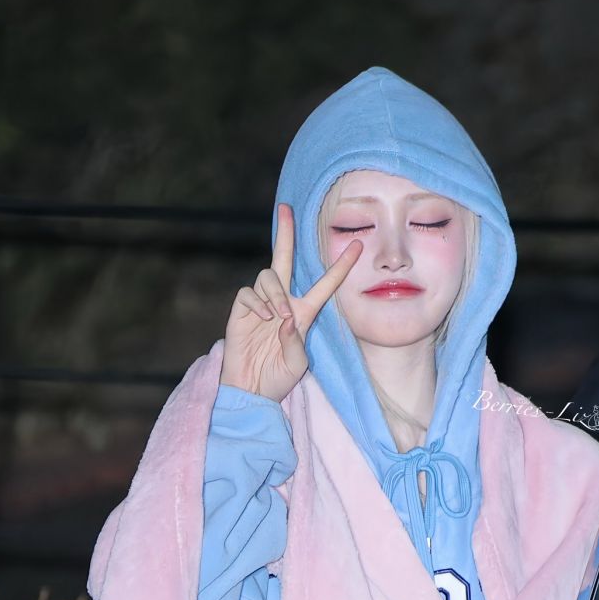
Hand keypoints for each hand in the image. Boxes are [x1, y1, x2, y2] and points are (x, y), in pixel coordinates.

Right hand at [220, 203, 361, 403]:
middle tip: (286, 209)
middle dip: (285, 234)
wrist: (251, 391)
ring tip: (278, 317)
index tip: (357, 245)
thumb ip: (295, 343)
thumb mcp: (296, 364)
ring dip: (276, 293)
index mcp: (303, 314)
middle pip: (284, 259)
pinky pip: (248, 292)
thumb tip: (286, 319)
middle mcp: (282, 303)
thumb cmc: (277, 379)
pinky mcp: (240, 311)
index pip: (325, 284)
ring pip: (268, 276)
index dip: (341, 266)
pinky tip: (263, 318)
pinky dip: (257, 302)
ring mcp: (260, 305)